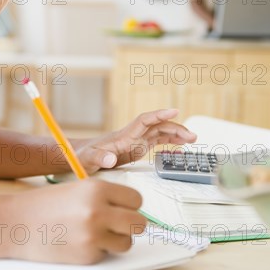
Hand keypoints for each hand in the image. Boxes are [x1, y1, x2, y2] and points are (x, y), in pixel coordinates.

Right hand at [5, 179, 146, 263]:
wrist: (15, 223)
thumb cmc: (44, 205)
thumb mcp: (77, 190)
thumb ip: (103, 198)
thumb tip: (131, 211)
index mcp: (97, 189)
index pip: (136, 199)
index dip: (130, 206)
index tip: (122, 209)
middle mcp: (98, 211)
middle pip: (139, 223)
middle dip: (130, 225)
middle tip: (116, 225)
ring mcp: (93, 235)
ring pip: (127, 243)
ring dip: (115, 240)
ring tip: (94, 234)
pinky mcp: (87, 256)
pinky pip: (106, 255)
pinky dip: (96, 251)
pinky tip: (77, 243)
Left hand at [76, 109, 196, 173]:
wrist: (78, 156)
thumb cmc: (82, 156)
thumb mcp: (87, 159)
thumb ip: (98, 158)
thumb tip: (110, 158)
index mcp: (122, 136)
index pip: (143, 121)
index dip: (158, 115)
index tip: (174, 111)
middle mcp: (131, 136)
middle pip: (156, 127)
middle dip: (174, 128)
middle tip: (192, 136)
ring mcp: (134, 141)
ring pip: (158, 133)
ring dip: (175, 134)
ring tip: (192, 139)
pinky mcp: (135, 148)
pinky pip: (155, 142)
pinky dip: (169, 142)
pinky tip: (179, 146)